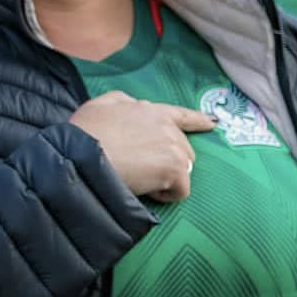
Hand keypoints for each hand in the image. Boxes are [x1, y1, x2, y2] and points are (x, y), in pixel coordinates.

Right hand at [69, 91, 214, 202]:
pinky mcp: (174, 168)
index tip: (212, 124)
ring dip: (166, 177)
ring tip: (140, 179)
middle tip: (140, 168)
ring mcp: (173, 147)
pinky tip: (146, 189)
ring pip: (182, 169)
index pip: (181, 115)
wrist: (84, 153)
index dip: (198, 120)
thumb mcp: (101, 105)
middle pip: (183, 149)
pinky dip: (166, 194)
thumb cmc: (85, 132)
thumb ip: (123, 102)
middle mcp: (167, 126)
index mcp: (151, 111)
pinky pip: (181, 189)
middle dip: (167, 160)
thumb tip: (133, 106)